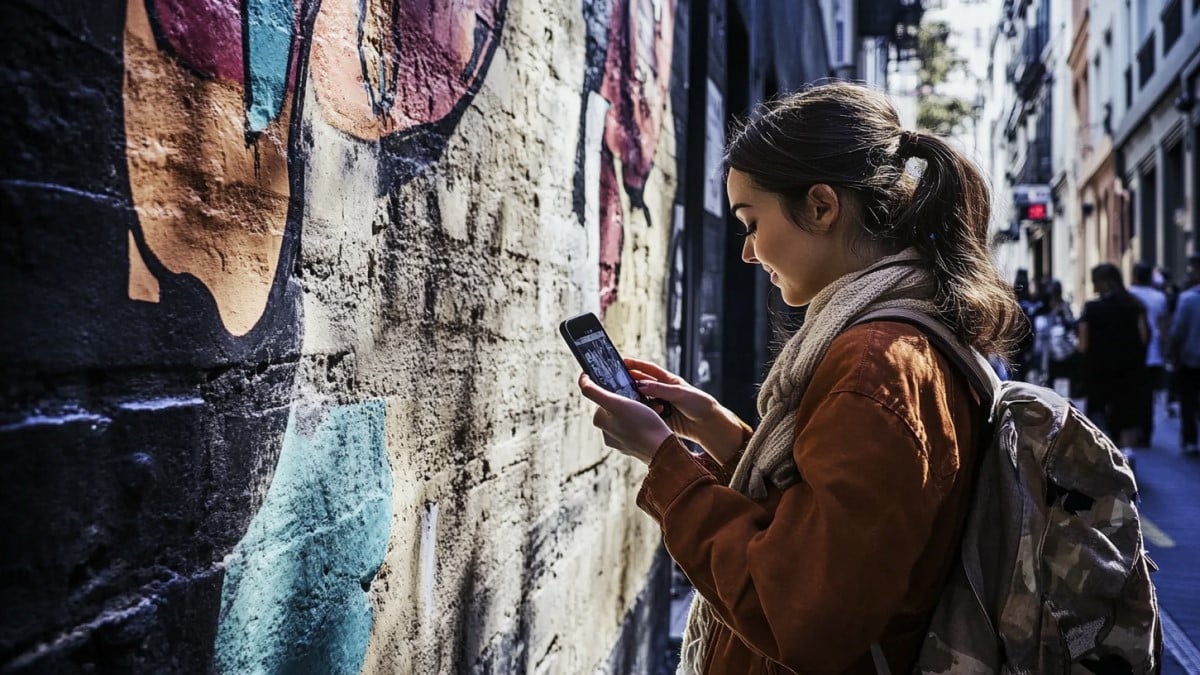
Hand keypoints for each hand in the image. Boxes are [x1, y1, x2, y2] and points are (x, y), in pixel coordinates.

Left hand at [578, 373, 672, 463]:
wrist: (662, 448)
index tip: (626, 384)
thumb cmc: (641, 424)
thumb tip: (582, 380)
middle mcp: (607, 433)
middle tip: (643, 395)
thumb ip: (594, 391)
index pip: (603, 396)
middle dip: (631, 397)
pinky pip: (639, 425)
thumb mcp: (615, 402)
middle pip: (618, 404)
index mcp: (600, 422)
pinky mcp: (635, 444)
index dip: (615, 388)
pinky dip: (646, 418)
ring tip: (652, 406)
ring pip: (630, 414)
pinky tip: (655, 416)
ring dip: (641, 406)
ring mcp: (621, 440)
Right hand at [623, 358, 746, 463]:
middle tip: (617, 383)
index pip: (649, 369)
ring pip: (642, 401)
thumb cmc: (699, 404)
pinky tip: (639, 415)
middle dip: (630, 383)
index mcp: (668, 381)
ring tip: (631, 401)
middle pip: (641, 385)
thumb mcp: (681, 393)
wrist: (708, 426)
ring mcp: (660, 405)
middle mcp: (662, 392)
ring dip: (637, 401)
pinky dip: (642, 414)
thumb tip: (641, 385)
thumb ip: (661, 390)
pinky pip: (646, 415)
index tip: (622, 361)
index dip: (636, 365)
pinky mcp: (659, 418)